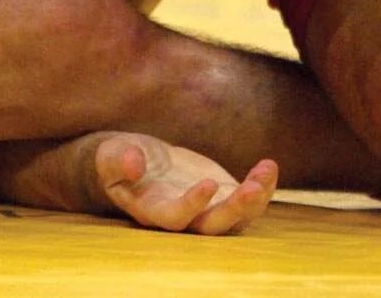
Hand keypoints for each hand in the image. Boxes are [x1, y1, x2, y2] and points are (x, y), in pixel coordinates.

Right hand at [94, 133, 277, 235]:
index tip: (209, 183)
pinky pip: (248, 201)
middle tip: (251, 189)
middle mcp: (183, 218)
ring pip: (236, 218)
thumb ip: (119, 160)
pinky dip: (262, 186)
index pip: (175, 218)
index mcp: (153, 210)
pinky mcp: (223, 196)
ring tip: (266, 172)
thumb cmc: (121, 159)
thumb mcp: (111, 154)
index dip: (192, 205)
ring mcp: (207, 209)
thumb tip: (134, 163)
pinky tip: (269, 167)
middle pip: (212, 226)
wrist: (142, 161)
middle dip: (234, 210)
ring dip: (255, 200)